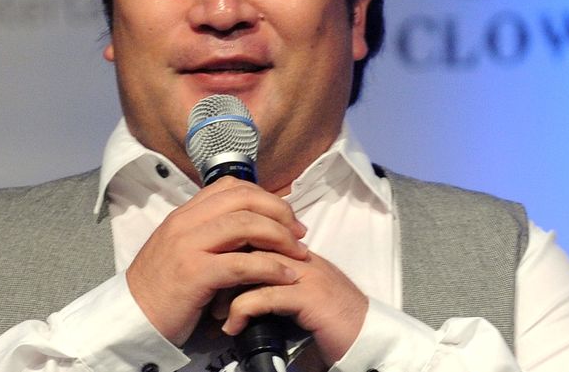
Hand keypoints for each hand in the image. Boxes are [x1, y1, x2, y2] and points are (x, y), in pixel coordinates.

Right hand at [125, 177, 308, 345]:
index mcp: (185, 213)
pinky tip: (286, 275)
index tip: (285, 215)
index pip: (230, 186)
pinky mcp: (194, 273)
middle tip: (299, 232)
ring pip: (245, 224)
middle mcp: (186, 221)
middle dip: (279, 212)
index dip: (264, 196)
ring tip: (299, 253)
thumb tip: (252, 225)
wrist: (133, 317)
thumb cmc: (164, 286)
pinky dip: (270, 267)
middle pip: (243, 198)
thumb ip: (210, 231)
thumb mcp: (183, 247)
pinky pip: (241, 263)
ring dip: (280, 237)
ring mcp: (188, 245)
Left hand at [215, 250, 367, 364]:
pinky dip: (241, 311)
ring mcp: (304, 271)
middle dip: (220, 264)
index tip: (207, 269)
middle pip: (248, 242)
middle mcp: (297, 253)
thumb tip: (232, 289)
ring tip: (212, 312)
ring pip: (252, 266)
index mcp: (293, 248)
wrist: (366, 337)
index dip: (226, 248)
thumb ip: (270, 281)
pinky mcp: (308, 295)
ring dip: (226, 290)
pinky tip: (231, 327)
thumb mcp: (294, 293)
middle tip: (203, 287)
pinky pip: (264, 296)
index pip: (252, 230)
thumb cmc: (327, 319)